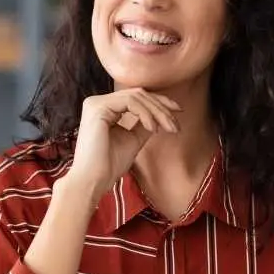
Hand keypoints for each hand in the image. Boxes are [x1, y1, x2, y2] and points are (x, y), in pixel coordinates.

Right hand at [65, 87, 180, 205]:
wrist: (94, 180)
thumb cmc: (110, 164)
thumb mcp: (134, 139)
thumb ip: (144, 124)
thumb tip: (162, 114)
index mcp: (105, 108)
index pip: (136, 96)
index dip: (159, 101)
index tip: (178, 111)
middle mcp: (98, 102)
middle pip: (138, 94)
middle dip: (162, 107)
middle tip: (176, 124)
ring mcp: (96, 103)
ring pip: (136, 96)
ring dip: (157, 112)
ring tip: (168, 128)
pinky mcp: (98, 108)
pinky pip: (130, 102)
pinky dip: (145, 114)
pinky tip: (153, 129)